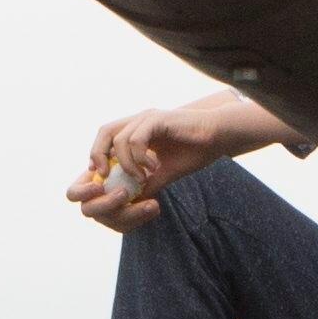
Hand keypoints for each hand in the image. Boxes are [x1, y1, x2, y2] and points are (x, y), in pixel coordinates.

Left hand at [69, 105, 236, 232]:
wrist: (219, 136)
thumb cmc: (196, 151)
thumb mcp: (166, 171)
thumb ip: (148, 181)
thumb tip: (131, 199)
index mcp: (139, 130)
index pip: (107, 137)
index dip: (98, 154)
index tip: (101, 174)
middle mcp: (140, 121)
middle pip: (105, 132)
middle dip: (99, 155)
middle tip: (106, 176)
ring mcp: (148, 118)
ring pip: (119, 140)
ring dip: (127, 164)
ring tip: (142, 178)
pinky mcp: (158, 119)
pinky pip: (137, 139)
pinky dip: (139, 158)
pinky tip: (153, 168)